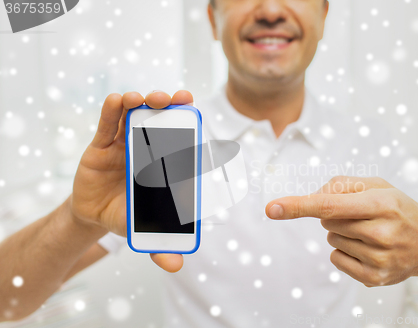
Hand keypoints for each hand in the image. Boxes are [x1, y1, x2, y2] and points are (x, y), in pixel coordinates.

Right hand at [71, 90, 192, 272]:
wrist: (93, 215)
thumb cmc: (125, 214)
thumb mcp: (143, 228)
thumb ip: (160, 243)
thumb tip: (176, 266)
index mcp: (161, 163)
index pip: (177, 137)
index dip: (186, 121)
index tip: (194, 109)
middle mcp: (145, 148)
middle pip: (157, 119)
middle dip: (168, 106)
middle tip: (175, 100)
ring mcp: (123, 144)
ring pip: (133, 116)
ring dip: (141, 102)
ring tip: (145, 99)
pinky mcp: (101, 145)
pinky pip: (107, 124)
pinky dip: (112, 110)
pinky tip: (118, 100)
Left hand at [265, 176, 417, 286]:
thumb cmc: (399, 209)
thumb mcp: (378, 186)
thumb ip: (343, 185)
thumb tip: (314, 198)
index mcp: (383, 203)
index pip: (330, 205)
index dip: (298, 205)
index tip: (272, 208)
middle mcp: (382, 232)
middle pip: (326, 221)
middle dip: (336, 214)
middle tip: (363, 215)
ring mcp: (379, 258)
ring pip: (331, 239)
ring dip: (342, 232)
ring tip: (370, 232)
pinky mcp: (375, 278)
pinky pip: (335, 259)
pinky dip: (344, 250)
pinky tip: (367, 247)